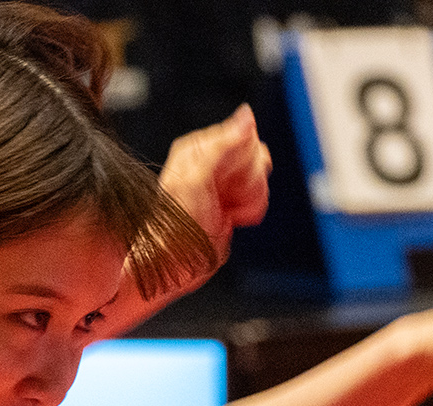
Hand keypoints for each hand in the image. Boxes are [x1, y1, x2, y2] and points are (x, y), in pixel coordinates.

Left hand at [158, 104, 273, 263]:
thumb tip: (246, 115)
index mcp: (199, 147)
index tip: (230, 184)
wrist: (173, 264)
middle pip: (256, 157)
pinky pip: (257, 194)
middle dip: (250, 183)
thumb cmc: (178, 227)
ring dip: (250, 199)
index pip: (245, 137)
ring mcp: (221, 178)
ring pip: (259, 177)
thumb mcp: (198, 180)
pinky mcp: (230, 196)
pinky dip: (250, 209)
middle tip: (228, 201)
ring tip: (228, 213)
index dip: (245, 164)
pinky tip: (232, 218)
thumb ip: (223, 146)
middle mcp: (210, 158)